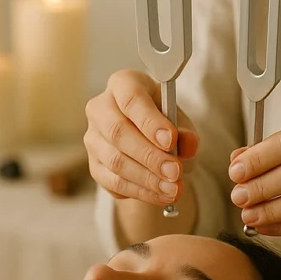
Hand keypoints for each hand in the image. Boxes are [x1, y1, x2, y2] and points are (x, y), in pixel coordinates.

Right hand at [85, 70, 199, 206]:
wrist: (147, 137)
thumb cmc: (162, 120)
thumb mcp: (179, 119)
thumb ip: (185, 131)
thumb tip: (187, 145)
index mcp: (122, 84)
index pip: (130, 98)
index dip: (149, 121)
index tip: (171, 140)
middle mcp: (100, 108)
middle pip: (118, 132)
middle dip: (150, 156)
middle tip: (175, 172)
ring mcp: (93, 138)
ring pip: (115, 161)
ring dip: (147, 179)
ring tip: (174, 189)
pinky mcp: (93, 165)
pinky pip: (113, 182)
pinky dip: (140, 192)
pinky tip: (161, 195)